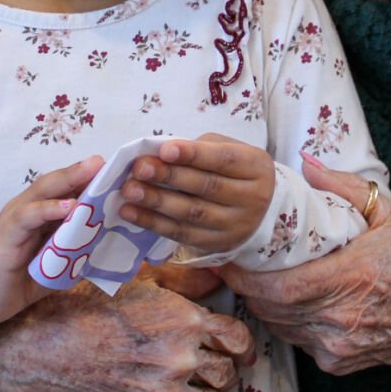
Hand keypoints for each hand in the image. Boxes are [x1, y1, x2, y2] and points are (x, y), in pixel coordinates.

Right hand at [0, 155, 102, 350]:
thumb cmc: (18, 281)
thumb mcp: (56, 264)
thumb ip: (76, 251)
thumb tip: (107, 245)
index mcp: (40, 214)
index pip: (66, 189)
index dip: (89, 179)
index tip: (117, 171)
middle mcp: (27, 209)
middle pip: (56, 182)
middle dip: (83, 170)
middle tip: (109, 160)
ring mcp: (15, 218)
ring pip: (43, 191)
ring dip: (70, 179)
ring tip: (94, 170)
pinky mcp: (6, 233)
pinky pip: (29, 216)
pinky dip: (49, 208)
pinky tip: (71, 206)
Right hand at [0, 278, 254, 391]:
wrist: (51, 347)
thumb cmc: (91, 306)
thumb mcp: (139, 281)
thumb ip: (180, 282)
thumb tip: (213, 277)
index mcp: (187, 321)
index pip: (237, 338)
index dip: (243, 347)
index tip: (242, 354)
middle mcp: (184, 359)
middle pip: (227, 375)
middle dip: (226, 375)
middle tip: (218, 376)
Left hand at [119, 134, 274, 254]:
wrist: (260, 211)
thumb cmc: (233, 171)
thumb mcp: (227, 150)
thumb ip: (199, 148)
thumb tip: (158, 153)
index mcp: (255, 167)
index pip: (224, 160)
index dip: (193, 155)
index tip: (164, 149)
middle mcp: (251, 198)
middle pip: (207, 187)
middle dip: (169, 177)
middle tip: (139, 169)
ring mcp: (234, 225)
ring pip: (192, 213)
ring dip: (157, 202)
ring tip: (130, 191)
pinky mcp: (216, 244)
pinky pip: (182, 234)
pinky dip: (153, 223)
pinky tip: (131, 212)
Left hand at [220, 158, 390, 379]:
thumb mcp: (390, 216)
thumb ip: (345, 189)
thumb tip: (306, 164)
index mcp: (352, 277)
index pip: (279, 287)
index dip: (246, 277)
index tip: (228, 258)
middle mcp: (340, 317)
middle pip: (271, 308)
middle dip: (247, 287)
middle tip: (234, 264)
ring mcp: (337, 345)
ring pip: (279, 327)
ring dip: (264, 305)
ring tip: (257, 280)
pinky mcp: (338, 363)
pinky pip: (298, 341)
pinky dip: (289, 322)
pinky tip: (294, 302)